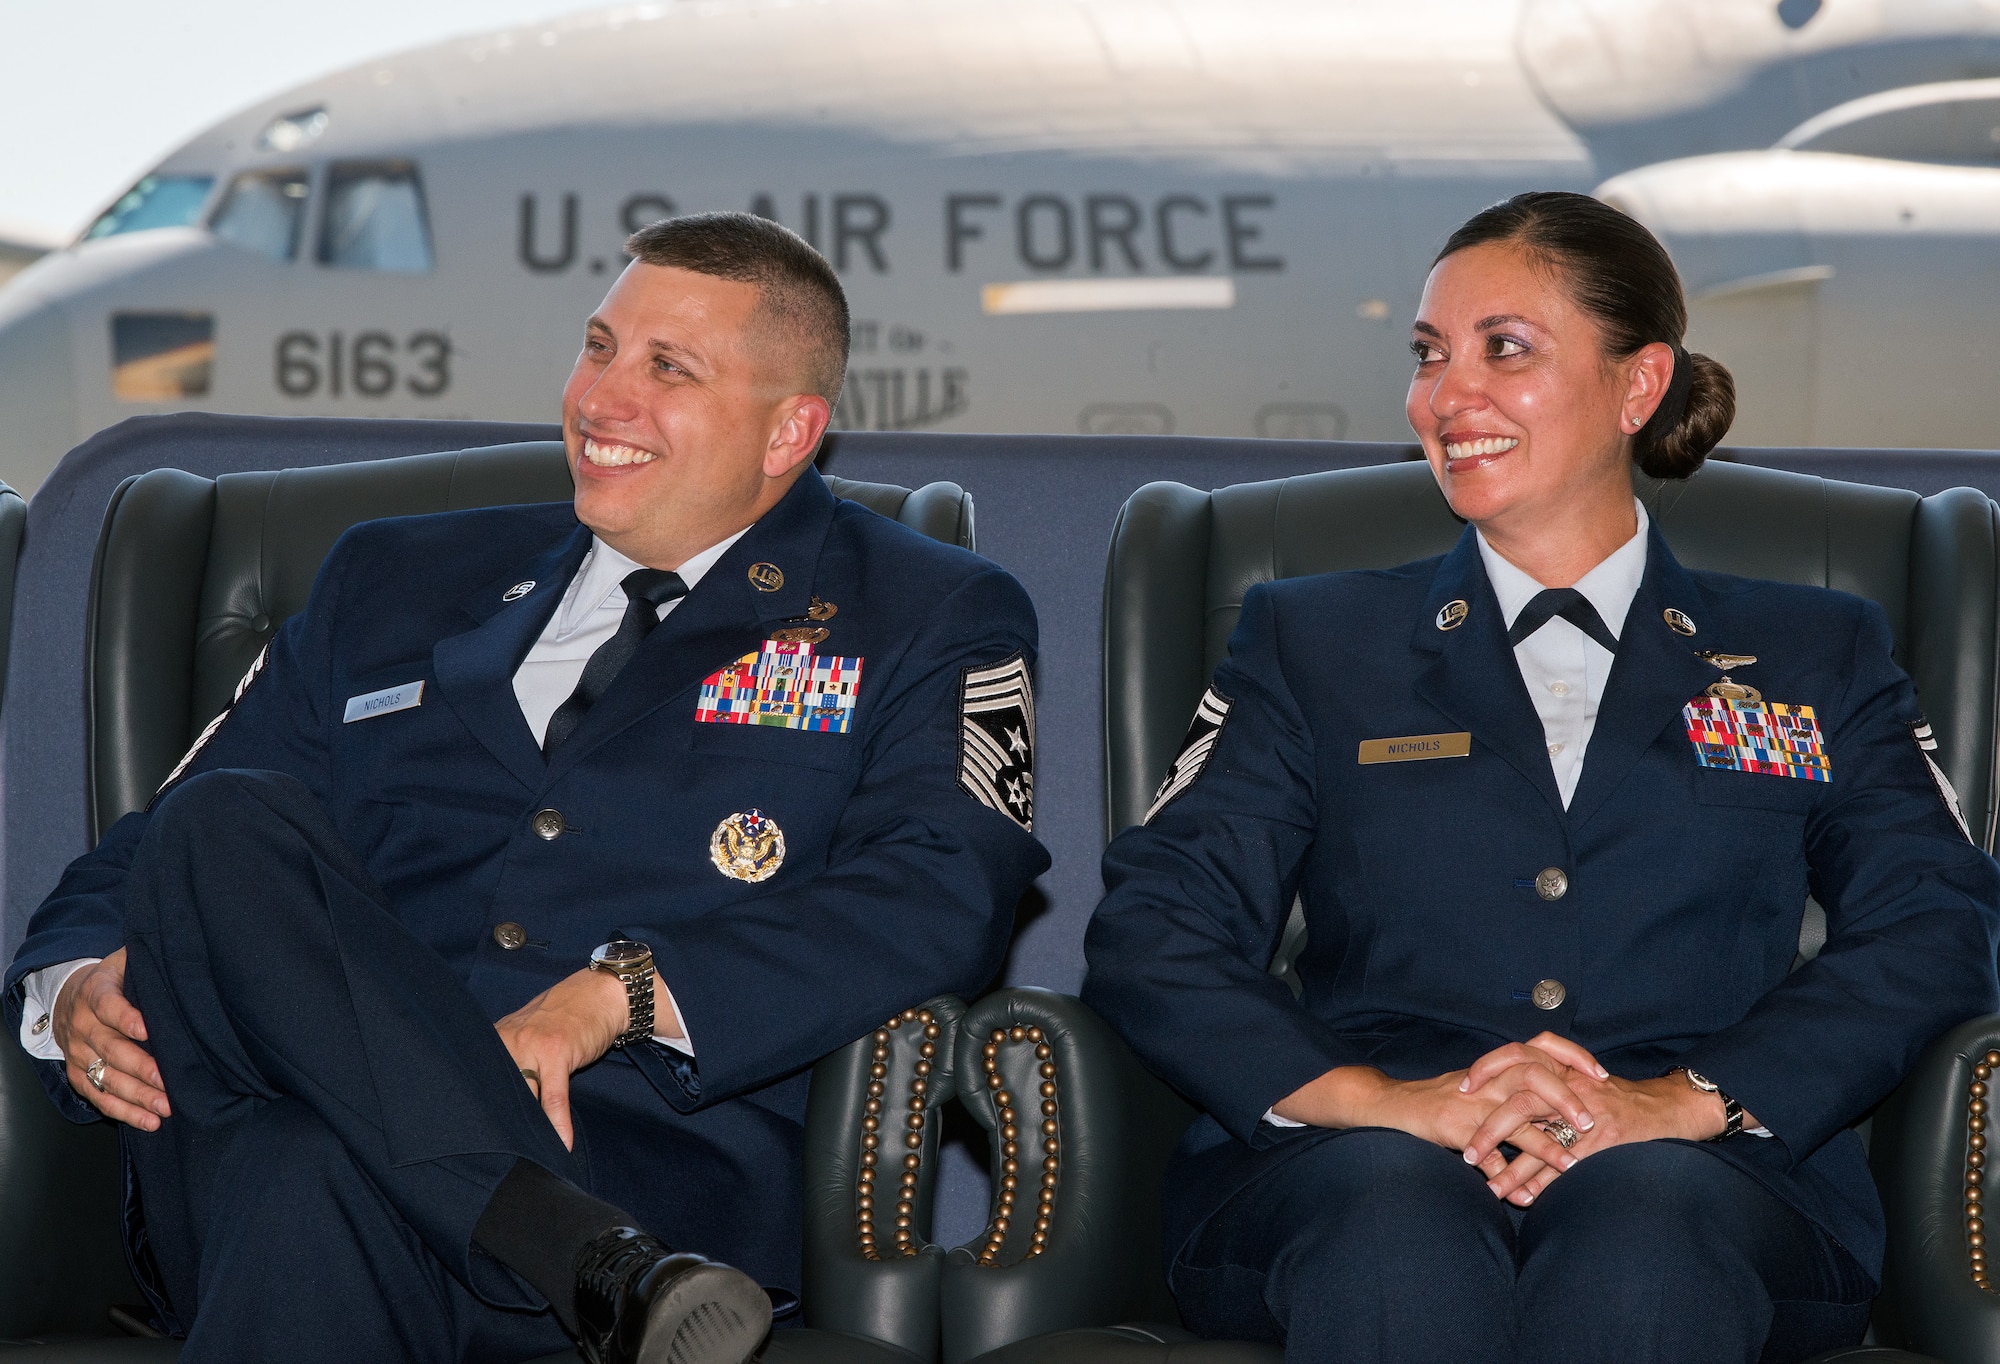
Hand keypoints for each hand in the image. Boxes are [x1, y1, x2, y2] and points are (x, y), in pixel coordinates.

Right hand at [51, 949, 169, 1130]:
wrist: (70, 998)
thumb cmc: (114, 980)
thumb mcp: (125, 961)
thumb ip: (148, 961)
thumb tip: (185, 962)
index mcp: (95, 991)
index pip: (107, 1004)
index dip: (124, 1016)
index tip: (146, 1029)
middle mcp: (82, 1024)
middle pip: (110, 1049)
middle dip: (140, 1067)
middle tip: (167, 1081)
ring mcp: (77, 1053)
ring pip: (106, 1077)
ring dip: (136, 1096)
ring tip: (165, 1107)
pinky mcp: (78, 1075)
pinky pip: (99, 1097)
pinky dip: (124, 1112)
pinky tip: (149, 1121)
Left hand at [494, 967, 631, 1149]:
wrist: (600, 993)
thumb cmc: (566, 1018)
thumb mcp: (529, 1034)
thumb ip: (512, 1060)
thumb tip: (500, 1102)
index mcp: (497, 1039)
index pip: (481, 1082)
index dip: (479, 1113)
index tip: (478, 1140)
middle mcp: (508, 1041)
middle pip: (498, 1093)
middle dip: (500, 1126)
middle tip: (499, 1159)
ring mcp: (532, 1045)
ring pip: (523, 1098)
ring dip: (528, 1131)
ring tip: (528, 1159)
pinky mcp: (557, 1052)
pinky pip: (554, 1097)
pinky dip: (558, 1122)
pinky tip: (562, 1143)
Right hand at [1271, 1033, 1601, 1191]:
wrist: (1390, 1106)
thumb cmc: (1437, 1101)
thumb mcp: (1477, 1094)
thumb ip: (1511, 1102)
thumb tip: (1546, 1116)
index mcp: (1494, 1068)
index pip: (1541, 1049)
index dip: (1572, 1057)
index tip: (1601, 1074)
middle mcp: (1486, 1080)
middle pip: (1534, 1076)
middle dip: (1566, 1098)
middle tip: (1592, 1122)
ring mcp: (1470, 1103)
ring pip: (1515, 1116)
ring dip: (1546, 1143)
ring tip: (1572, 1164)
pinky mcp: (1454, 1127)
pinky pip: (1486, 1152)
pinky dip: (1506, 1175)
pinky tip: (1522, 1195)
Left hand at [1468, 1066, 1743, 1205]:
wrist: (1665, 1107)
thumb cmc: (1616, 1095)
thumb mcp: (1580, 1076)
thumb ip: (1546, 1082)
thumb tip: (1502, 1098)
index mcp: (1561, 1068)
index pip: (1516, 1058)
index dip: (1486, 1070)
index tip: (1461, 1089)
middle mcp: (1571, 1090)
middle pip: (1521, 1105)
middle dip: (1489, 1131)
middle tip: (1467, 1154)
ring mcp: (1586, 1119)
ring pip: (1540, 1144)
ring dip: (1513, 1170)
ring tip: (1491, 1190)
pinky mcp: (1601, 1145)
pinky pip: (1565, 1168)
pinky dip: (1544, 1184)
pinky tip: (1525, 1199)